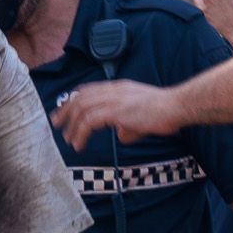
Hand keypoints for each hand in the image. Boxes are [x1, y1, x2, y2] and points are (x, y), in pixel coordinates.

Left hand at [54, 80, 185, 145]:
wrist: (177, 106)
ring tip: (68, 139)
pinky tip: (79, 144)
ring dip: (71, 125)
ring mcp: (114, 99)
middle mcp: (113, 90)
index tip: (65, 111)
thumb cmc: (165, 112)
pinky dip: (80, 133)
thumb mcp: (142, 118)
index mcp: (119, 88)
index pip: (89, 89)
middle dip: (65, 111)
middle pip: (80, 97)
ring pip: (81, 108)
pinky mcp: (116, 111)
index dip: (74, 99)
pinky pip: (89, 121)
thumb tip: (122, 135)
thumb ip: (129, 125)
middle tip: (56, 124)